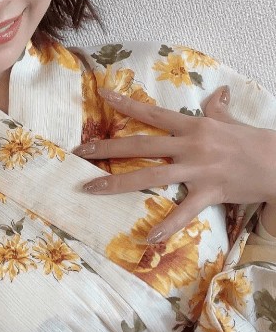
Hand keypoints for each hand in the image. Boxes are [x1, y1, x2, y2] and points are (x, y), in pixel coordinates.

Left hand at [73, 86, 275, 242]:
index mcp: (192, 125)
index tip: (102, 96)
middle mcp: (190, 144)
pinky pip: (184, 212)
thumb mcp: (231, 120)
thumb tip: (218, 92)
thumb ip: (218, 108)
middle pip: (140, 144)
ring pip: (150, 175)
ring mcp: (198, 169)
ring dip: (117, 184)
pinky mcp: (209, 192)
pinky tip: (148, 239)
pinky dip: (167, 226)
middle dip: (107, 149)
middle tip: (79, 153)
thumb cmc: (252, 141)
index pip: (152, 113)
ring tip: (90, 190)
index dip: (126, 104)